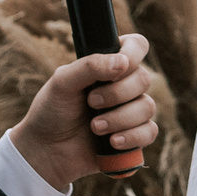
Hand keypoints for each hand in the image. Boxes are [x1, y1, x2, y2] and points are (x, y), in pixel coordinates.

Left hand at [11, 33, 159, 188]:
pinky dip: (132, 137)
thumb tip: (123, 62)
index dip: (133, 53)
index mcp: (108, 65)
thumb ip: (90, 66)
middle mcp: (123, 85)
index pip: (137, 46)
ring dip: (120, 118)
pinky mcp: (134, 136)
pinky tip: (113, 142)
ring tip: (95, 127)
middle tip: (91, 102)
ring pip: (148, 107)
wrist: (46, 150)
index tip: (117, 68)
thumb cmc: (52, 111)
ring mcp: (131, 111)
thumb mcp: (63, 82)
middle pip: (144, 79)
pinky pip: (150, 132)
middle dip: (118, 93)